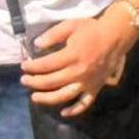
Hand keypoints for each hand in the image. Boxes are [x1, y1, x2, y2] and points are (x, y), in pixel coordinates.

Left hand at [21, 14, 137, 116]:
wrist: (115, 38)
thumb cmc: (90, 30)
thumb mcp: (69, 25)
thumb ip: (52, 35)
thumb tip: (36, 44)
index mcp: (71, 56)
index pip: (46, 65)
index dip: (32, 67)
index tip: (23, 66)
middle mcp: (79, 72)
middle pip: (52, 81)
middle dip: (35, 82)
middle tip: (24, 80)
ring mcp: (88, 82)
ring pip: (65, 95)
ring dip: (48, 98)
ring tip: (34, 98)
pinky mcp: (96, 88)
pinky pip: (85, 103)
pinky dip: (75, 110)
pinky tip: (63, 113)